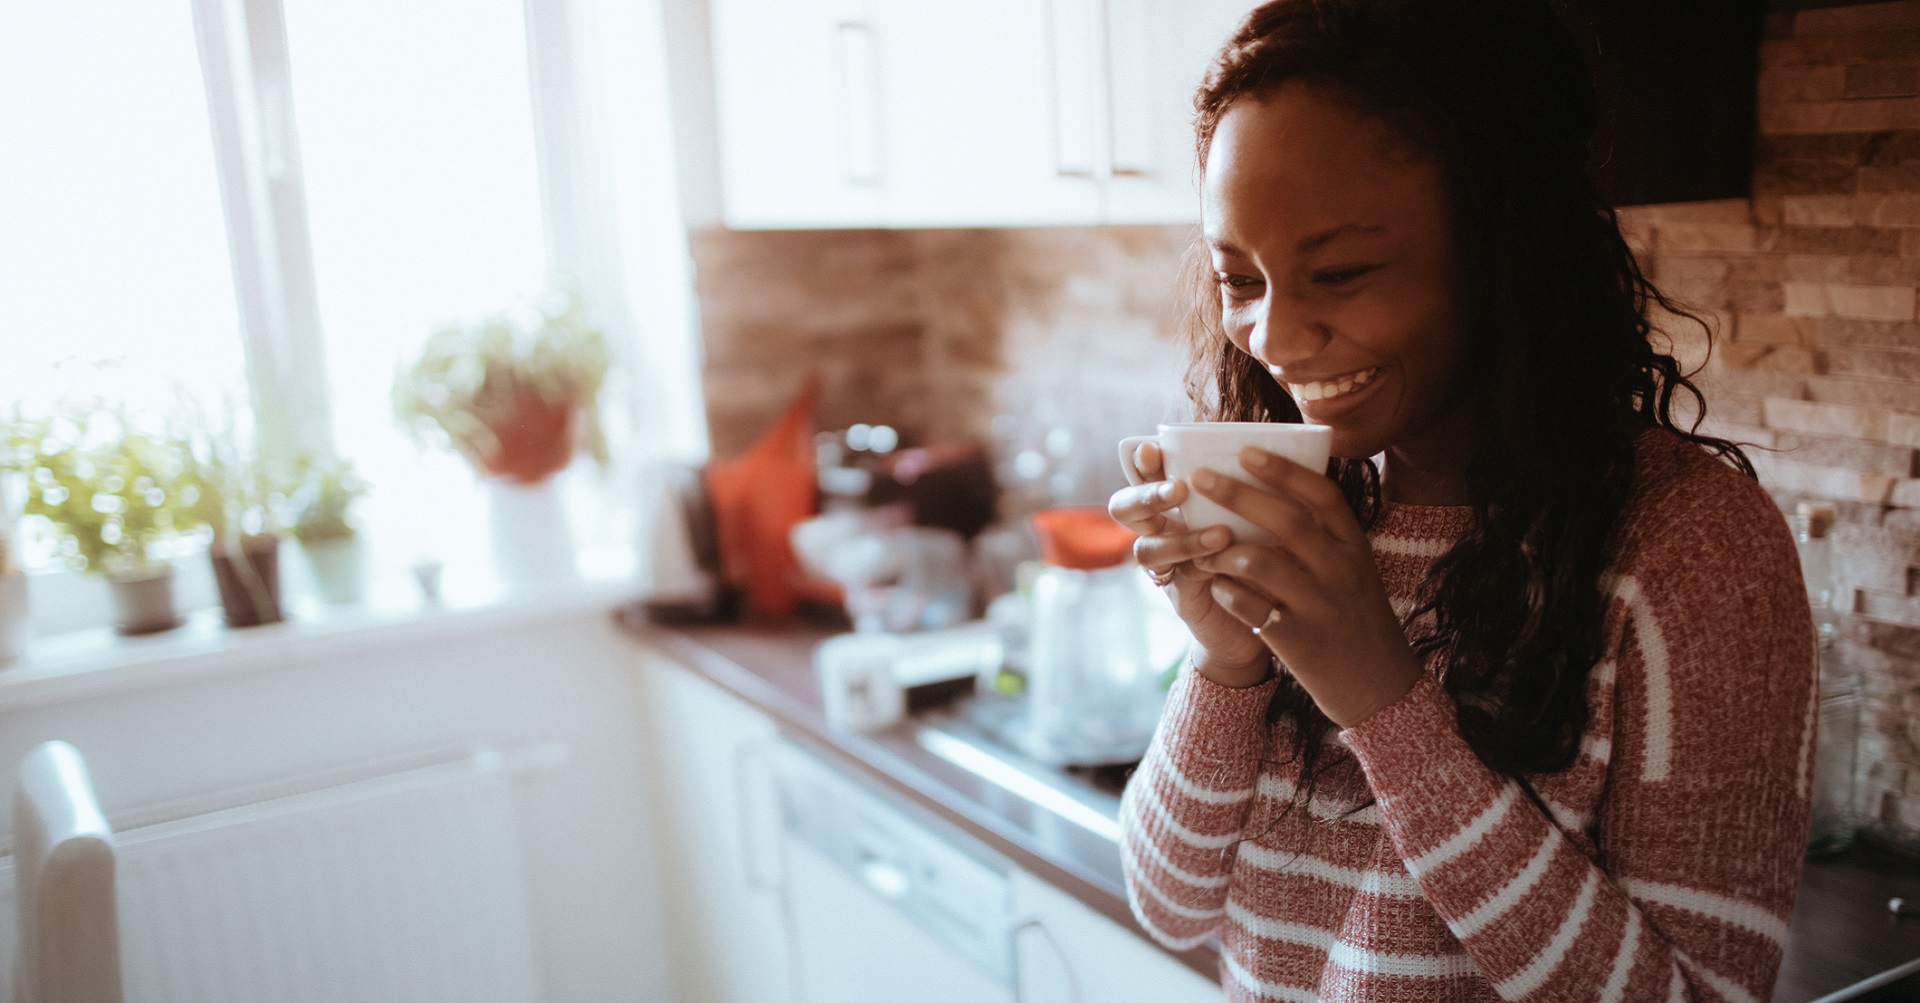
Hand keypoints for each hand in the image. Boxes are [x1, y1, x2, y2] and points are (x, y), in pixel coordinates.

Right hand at [1107, 441, 1271, 686]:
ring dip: (1182, 540)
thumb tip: (1262, 448)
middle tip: (1178, 489)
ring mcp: (1165, 563)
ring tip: (1221, 535)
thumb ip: (1246, 485)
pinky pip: (1176, 579)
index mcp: (1174, 501)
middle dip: (1146, 496)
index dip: (1140, 462)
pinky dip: (1201, 569)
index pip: (1144, 474)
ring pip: (1146, 549)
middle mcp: (1160, 529)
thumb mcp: (1257, 508)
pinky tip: (1228, 563)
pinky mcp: (1180, 593)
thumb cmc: (1264, 546)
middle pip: (1124, 508)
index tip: (1152, 449)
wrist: (1272, 607)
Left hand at [1188, 446, 1420, 726]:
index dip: (1283, 470)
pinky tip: (1216, 588)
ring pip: (1262, 563)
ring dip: (1224, 550)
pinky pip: (1253, 609)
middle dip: (1239, 494)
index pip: (1322, 496)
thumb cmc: (1355, 619)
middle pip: (1287, 520)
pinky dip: (1228, 594)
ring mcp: (1321, 606)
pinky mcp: (1300, 640)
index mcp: (1354, 547)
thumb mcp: (1354, 571)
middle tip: (1200, 476)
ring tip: (1200, 544)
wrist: (1379, 686)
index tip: (1246, 450)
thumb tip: (1277, 490)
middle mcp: (1341, 571)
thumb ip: (1323, 537)